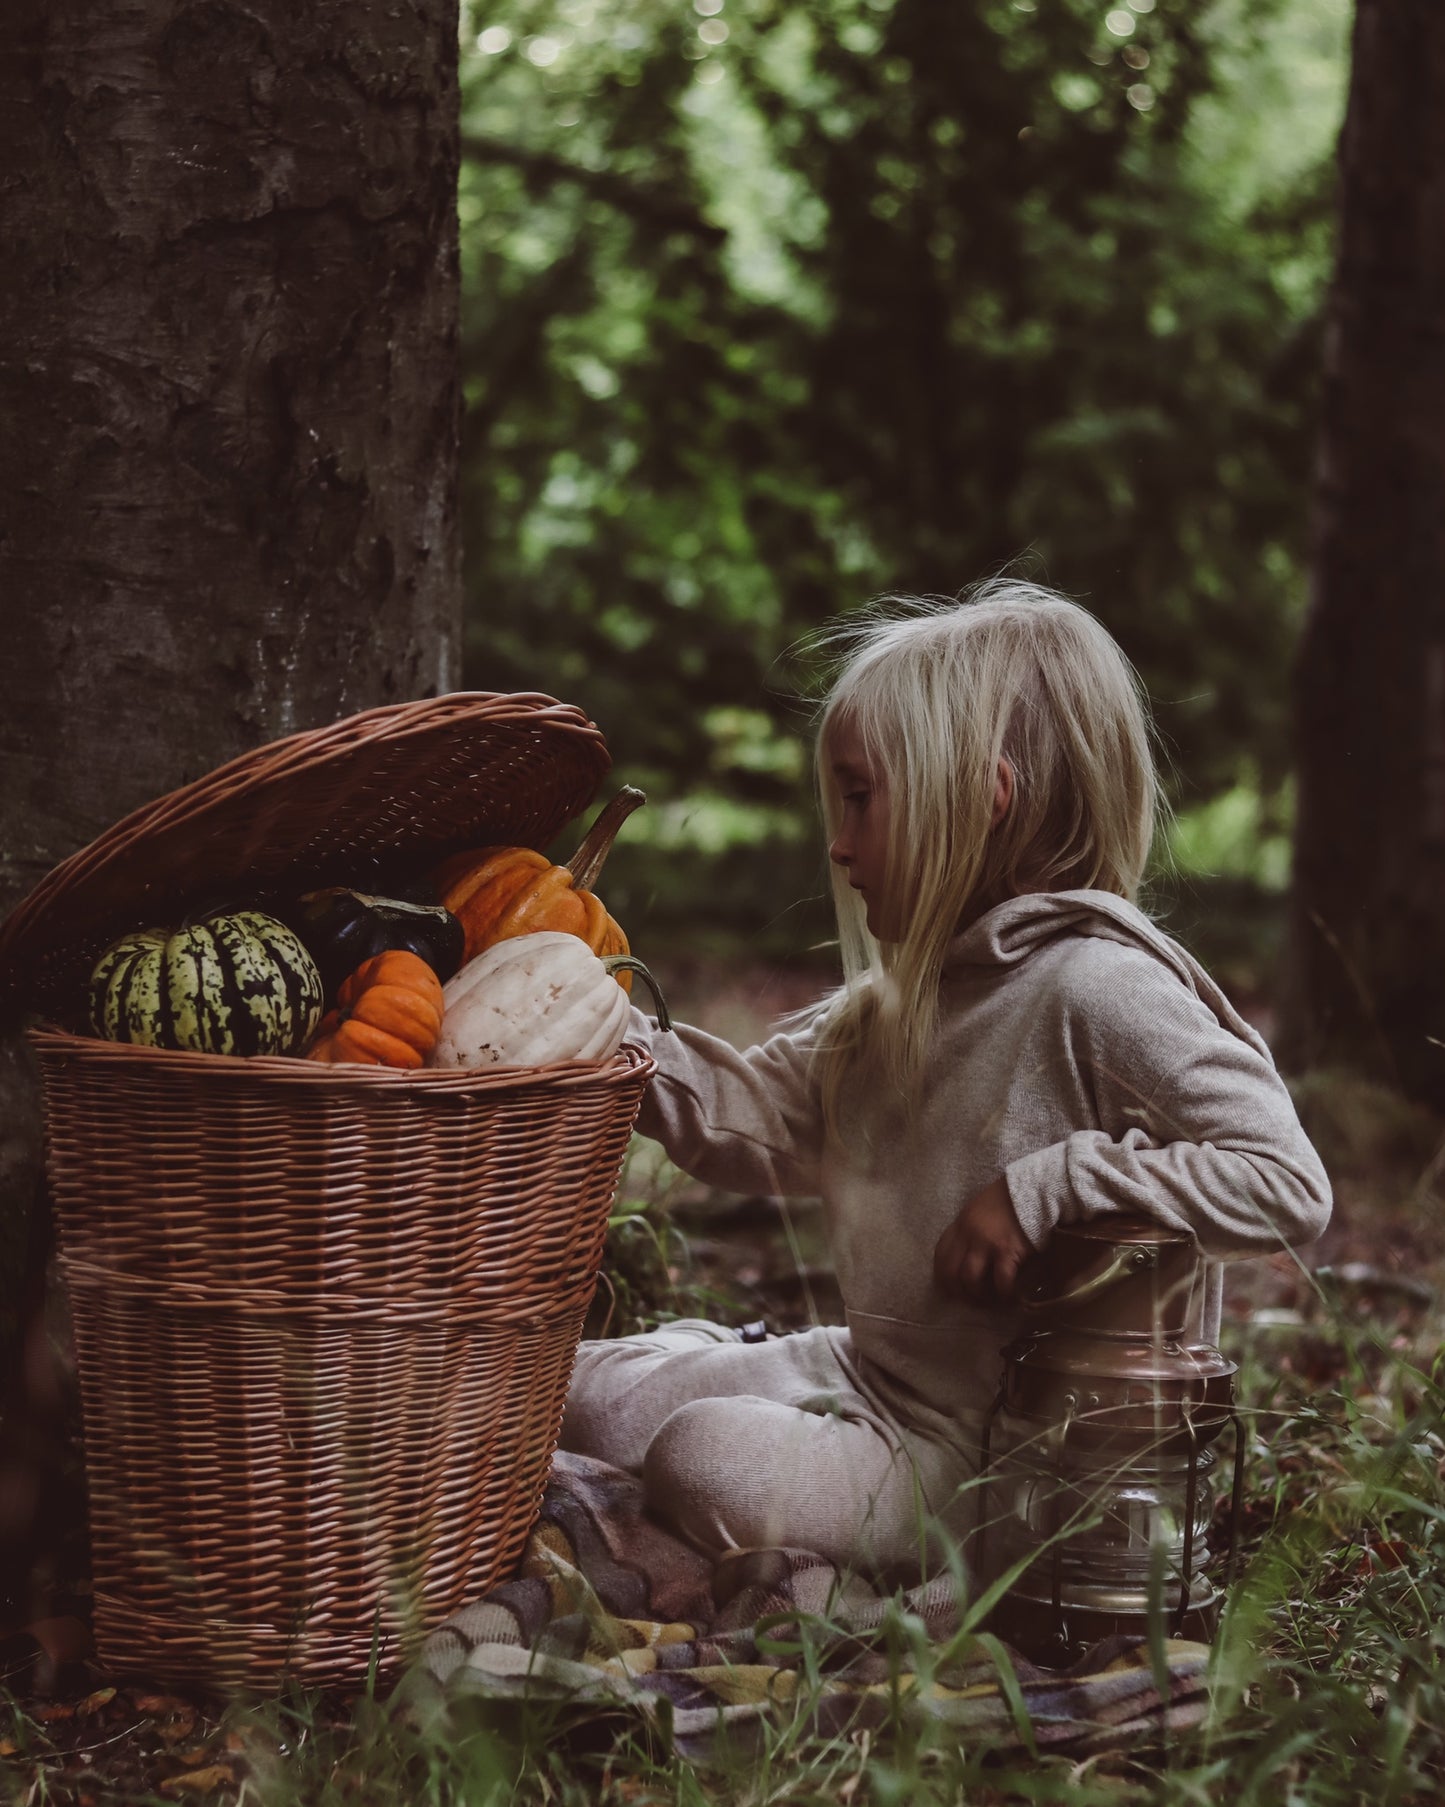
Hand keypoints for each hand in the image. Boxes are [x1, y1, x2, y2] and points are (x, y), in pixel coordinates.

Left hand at [933, 1176, 1031, 1304]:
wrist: (1035, 1190)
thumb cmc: (1010, 1200)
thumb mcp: (980, 1209)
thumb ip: (970, 1229)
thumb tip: (967, 1255)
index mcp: (961, 1223)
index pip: (941, 1254)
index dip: (942, 1275)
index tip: (949, 1289)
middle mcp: (969, 1234)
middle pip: (951, 1271)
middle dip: (957, 1291)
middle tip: (969, 1301)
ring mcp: (986, 1243)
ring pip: (970, 1279)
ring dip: (978, 1295)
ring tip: (988, 1301)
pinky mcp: (1007, 1251)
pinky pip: (1000, 1280)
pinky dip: (1003, 1293)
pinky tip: (1009, 1297)